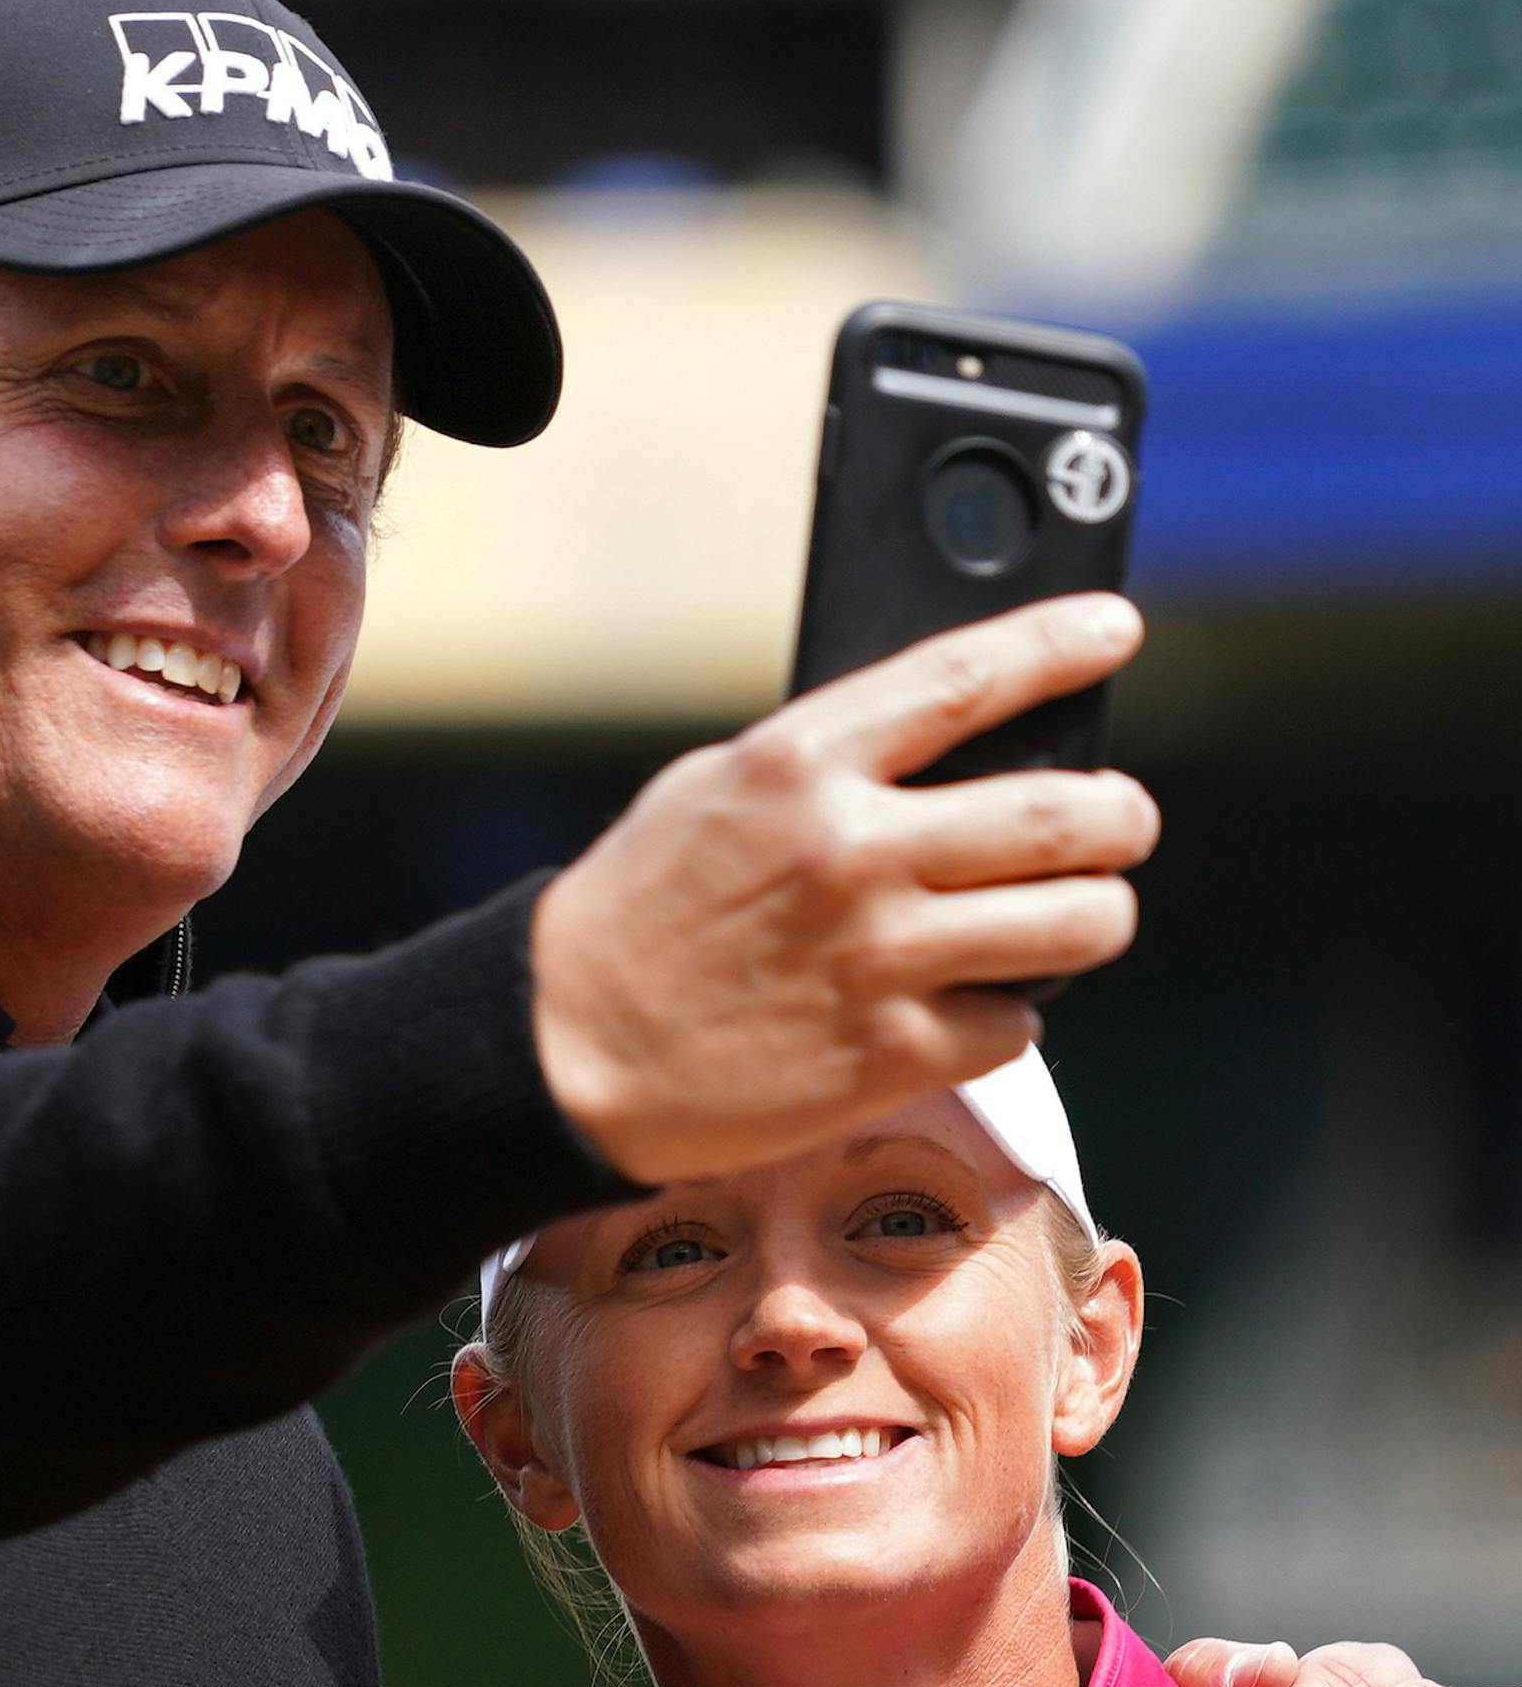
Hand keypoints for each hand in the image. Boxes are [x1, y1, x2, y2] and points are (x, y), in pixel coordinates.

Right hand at [529, 595, 1155, 1182]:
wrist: (565, 1049)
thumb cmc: (635, 916)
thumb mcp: (712, 793)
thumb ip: (827, 763)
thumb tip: (950, 748)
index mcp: (802, 764)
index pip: (968, 679)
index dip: (1059, 645)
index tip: (1112, 631)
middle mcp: (855, 852)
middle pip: (1066, 813)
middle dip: (1121, 816)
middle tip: (1120, 822)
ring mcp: (880, 957)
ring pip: (1077, 922)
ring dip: (1096, 914)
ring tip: (1074, 915)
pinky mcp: (890, 1055)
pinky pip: (1016, 1023)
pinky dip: (1008, 1013)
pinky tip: (970, 1005)